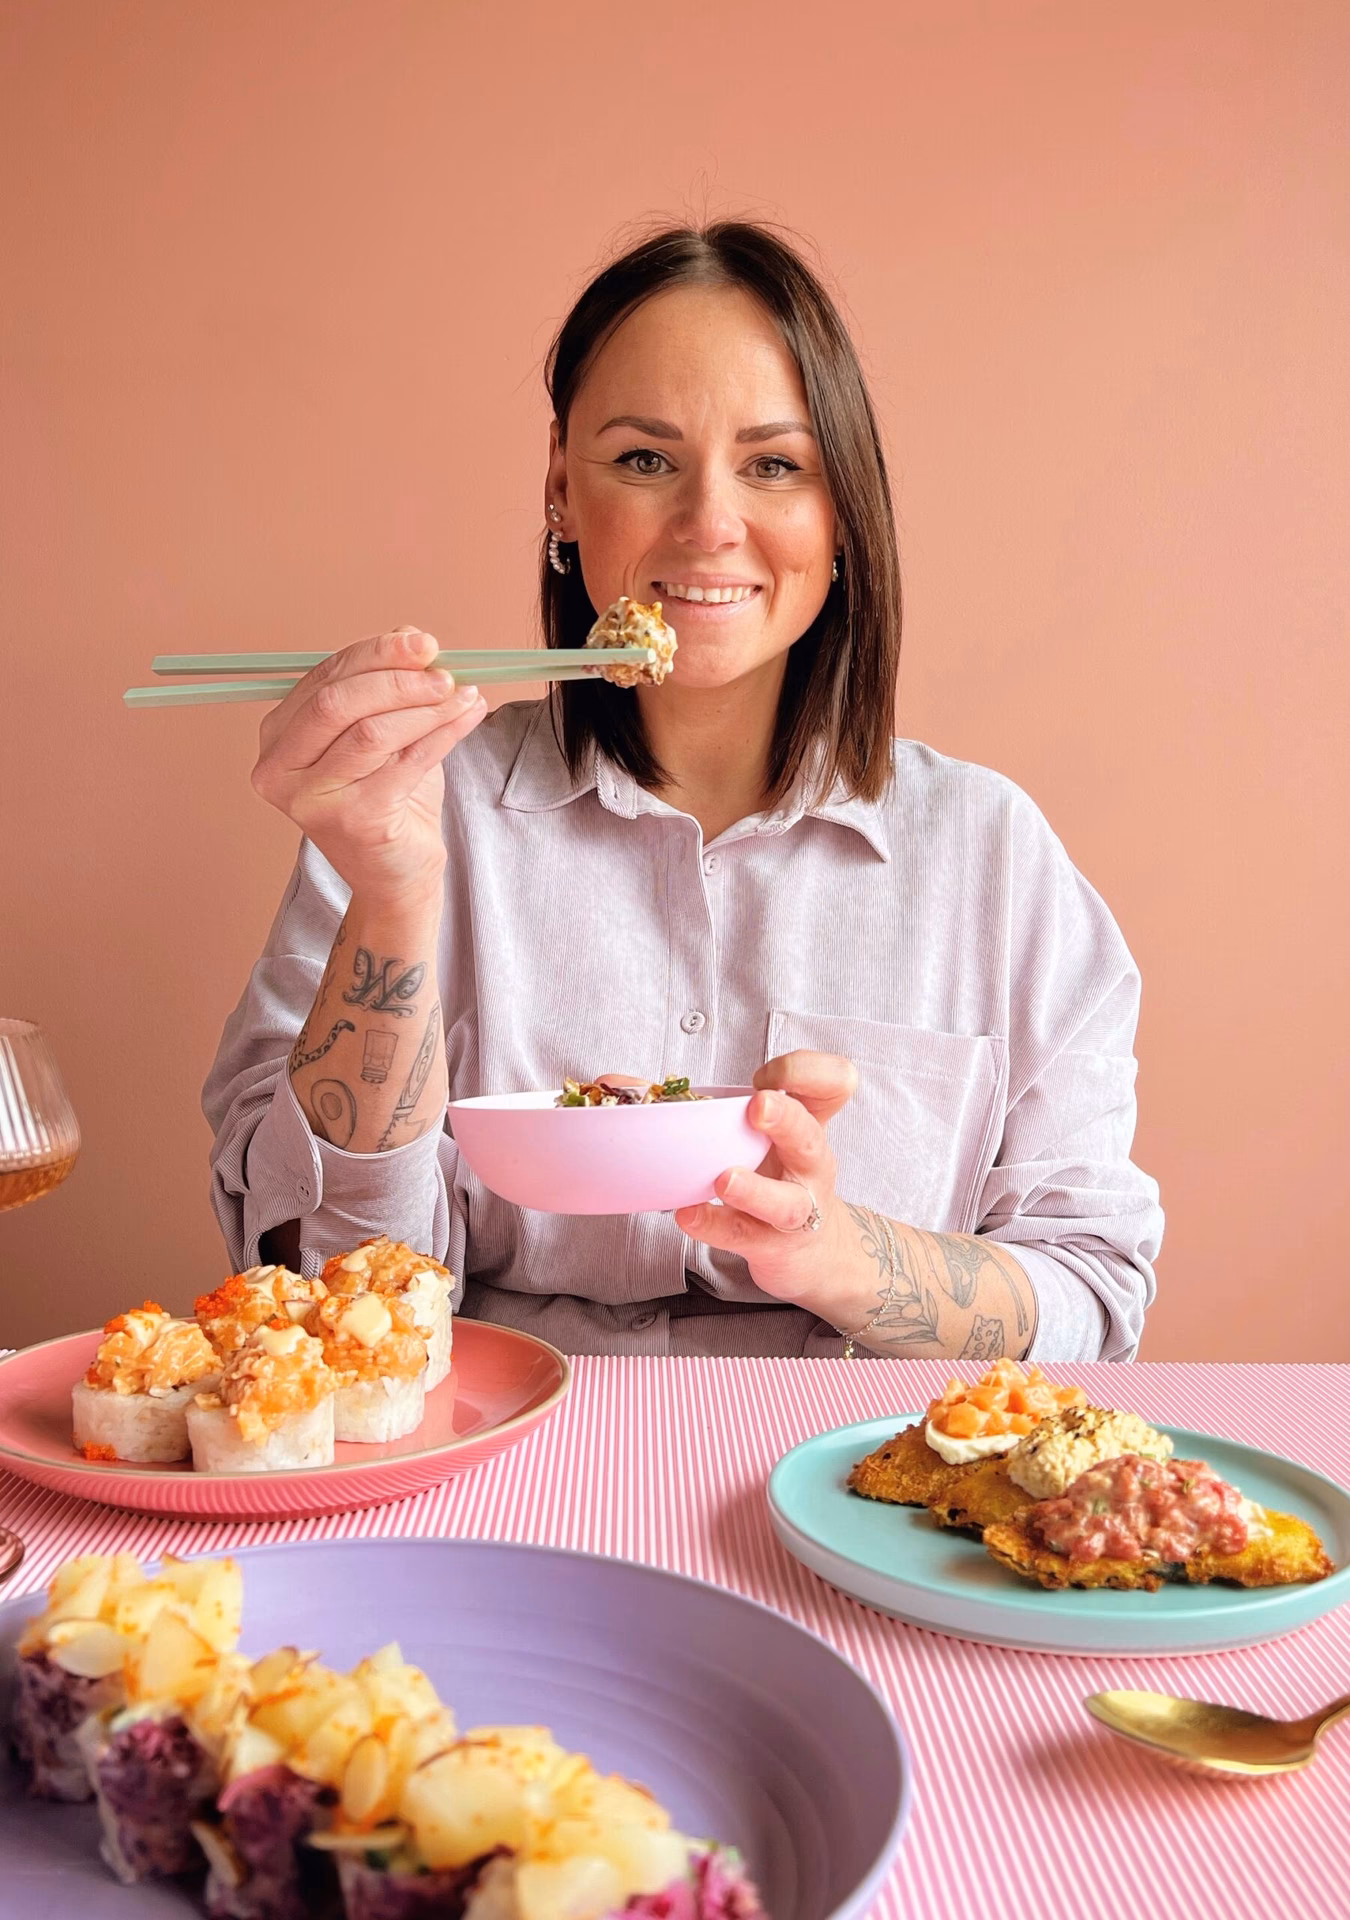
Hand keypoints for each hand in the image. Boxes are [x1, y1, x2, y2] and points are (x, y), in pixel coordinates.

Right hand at [251, 627, 485, 904]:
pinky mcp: (353, 821)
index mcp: (277, 738)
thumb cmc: (385, 798)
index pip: (325, 679)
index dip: (375, 654)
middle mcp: (279, 769)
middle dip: (397, 678)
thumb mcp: (382, 733)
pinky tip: (468, 716)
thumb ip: (385, 685)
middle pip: (339, 703)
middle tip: (443, 669)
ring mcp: (312, 799)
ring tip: (463, 694)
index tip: (424, 643)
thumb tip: (409, 635)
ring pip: (373, 732)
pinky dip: (442, 734)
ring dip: (427, 706)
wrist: (394, 873)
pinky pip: (405, 763)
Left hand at [673, 1050, 858, 1308]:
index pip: (833, 1082)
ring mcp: (797, 1208)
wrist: (812, 1253)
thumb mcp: (753, 1136)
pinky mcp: (774, 1245)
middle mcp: (810, 1163)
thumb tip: (614, 1082)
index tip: (764, 1076)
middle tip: (759, 1104)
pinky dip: (713, 1225)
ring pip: (784, 1201)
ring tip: (723, 1179)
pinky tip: (687, 1216)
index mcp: (808, 1123)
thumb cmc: (774, 1177)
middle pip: (811, 1134)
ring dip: (753, 1189)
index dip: (804, 1070)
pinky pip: (744, 1235)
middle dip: (786, 1116)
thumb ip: (697, 1104)